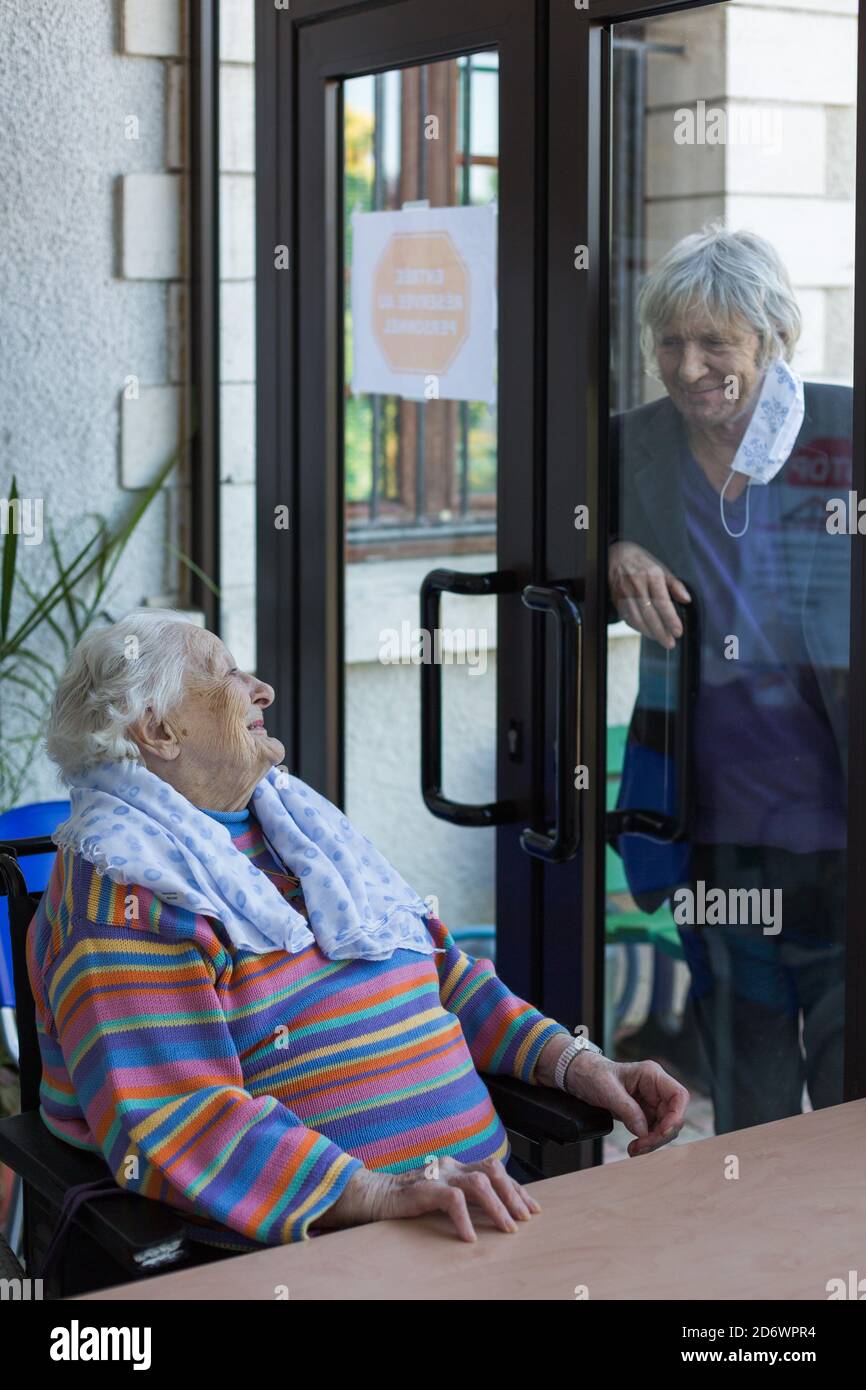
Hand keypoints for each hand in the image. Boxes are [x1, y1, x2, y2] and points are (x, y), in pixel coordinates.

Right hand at [311, 1155, 540, 1242]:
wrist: (374, 1196)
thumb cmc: (409, 1201)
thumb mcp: (442, 1196)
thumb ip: (465, 1198)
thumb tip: (496, 1213)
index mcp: (457, 1165)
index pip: (495, 1170)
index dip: (516, 1188)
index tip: (532, 1208)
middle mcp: (451, 1165)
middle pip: (492, 1170)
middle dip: (513, 1194)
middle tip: (525, 1218)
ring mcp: (438, 1175)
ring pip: (479, 1183)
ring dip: (497, 1207)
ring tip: (508, 1229)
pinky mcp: (424, 1188)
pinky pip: (453, 1201)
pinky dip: (465, 1219)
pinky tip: (470, 1238)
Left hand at [565, 1051, 688, 1155]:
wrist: (581, 1077)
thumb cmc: (593, 1075)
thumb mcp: (607, 1090)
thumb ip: (627, 1109)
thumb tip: (644, 1132)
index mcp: (651, 1075)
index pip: (679, 1096)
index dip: (676, 1116)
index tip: (662, 1133)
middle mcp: (656, 1089)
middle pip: (673, 1117)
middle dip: (660, 1136)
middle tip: (641, 1147)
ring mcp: (652, 1102)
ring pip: (665, 1128)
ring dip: (653, 1142)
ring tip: (634, 1150)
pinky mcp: (645, 1114)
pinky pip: (653, 1132)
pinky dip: (646, 1143)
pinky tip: (634, 1148)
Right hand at [609, 540, 690, 650]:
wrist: (616, 556)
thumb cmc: (642, 564)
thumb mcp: (662, 569)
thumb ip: (675, 585)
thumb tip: (686, 599)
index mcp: (652, 576)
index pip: (662, 602)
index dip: (671, 619)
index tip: (678, 631)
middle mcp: (637, 585)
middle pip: (649, 614)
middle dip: (661, 631)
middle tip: (670, 642)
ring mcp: (625, 593)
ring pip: (637, 619)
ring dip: (649, 633)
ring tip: (660, 640)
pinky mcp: (617, 600)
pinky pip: (628, 618)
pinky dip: (638, 627)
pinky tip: (647, 632)